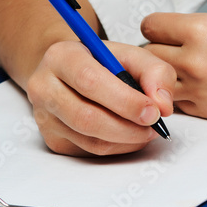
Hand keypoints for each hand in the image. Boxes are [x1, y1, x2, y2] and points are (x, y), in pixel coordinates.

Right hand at [25, 40, 175, 155]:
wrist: (72, 74)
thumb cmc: (104, 63)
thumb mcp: (132, 55)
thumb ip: (155, 72)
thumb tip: (162, 105)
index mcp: (61, 57)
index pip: (90, 82)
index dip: (125, 101)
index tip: (153, 111)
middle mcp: (44, 87)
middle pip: (87, 118)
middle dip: (128, 127)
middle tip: (154, 125)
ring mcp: (44, 117)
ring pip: (91, 140)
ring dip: (127, 140)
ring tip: (147, 129)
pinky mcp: (53, 140)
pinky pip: (91, 151)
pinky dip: (119, 147)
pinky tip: (130, 134)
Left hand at [141, 13, 206, 123]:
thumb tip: (188, 35)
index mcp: (204, 30)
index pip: (152, 26)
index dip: (157, 26)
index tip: (163, 29)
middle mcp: (196, 61)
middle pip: (147, 55)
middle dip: (156, 51)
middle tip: (168, 50)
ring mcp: (202, 90)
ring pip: (156, 84)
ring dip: (162, 78)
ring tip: (179, 72)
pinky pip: (179, 104)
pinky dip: (182, 97)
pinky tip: (198, 89)